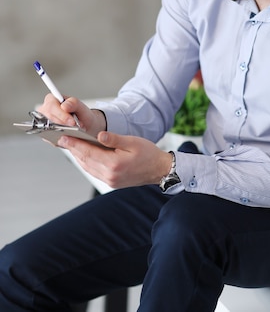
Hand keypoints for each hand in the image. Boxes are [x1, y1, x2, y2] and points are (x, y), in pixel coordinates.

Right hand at [38, 94, 106, 136]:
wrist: (86, 125)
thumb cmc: (81, 114)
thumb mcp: (81, 106)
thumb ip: (74, 103)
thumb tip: (64, 106)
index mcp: (52, 100)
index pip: (51, 106)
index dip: (61, 114)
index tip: (72, 122)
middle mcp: (45, 111)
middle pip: (47, 118)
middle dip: (62, 124)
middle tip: (75, 127)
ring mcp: (44, 123)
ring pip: (47, 129)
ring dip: (61, 131)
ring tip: (74, 131)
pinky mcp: (45, 134)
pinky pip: (49, 138)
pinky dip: (60, 138)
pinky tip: (68, 136)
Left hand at [57, 131, 172, 188]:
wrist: (159, 170)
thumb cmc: (148, 154)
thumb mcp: (133, 142)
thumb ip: (114, 139)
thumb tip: (99, 134)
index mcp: (114, 164)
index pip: (89, 152)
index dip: (75, 144)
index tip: (64, 137)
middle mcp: (109, 175)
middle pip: (85, 160)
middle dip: (73, 149)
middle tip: (62, 139)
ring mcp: (109, 180)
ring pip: (87, 167)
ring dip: (78, 156)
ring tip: (70, 145)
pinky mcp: (111, 182)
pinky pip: (93, 171)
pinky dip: (86, 162)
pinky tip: (83, 155)